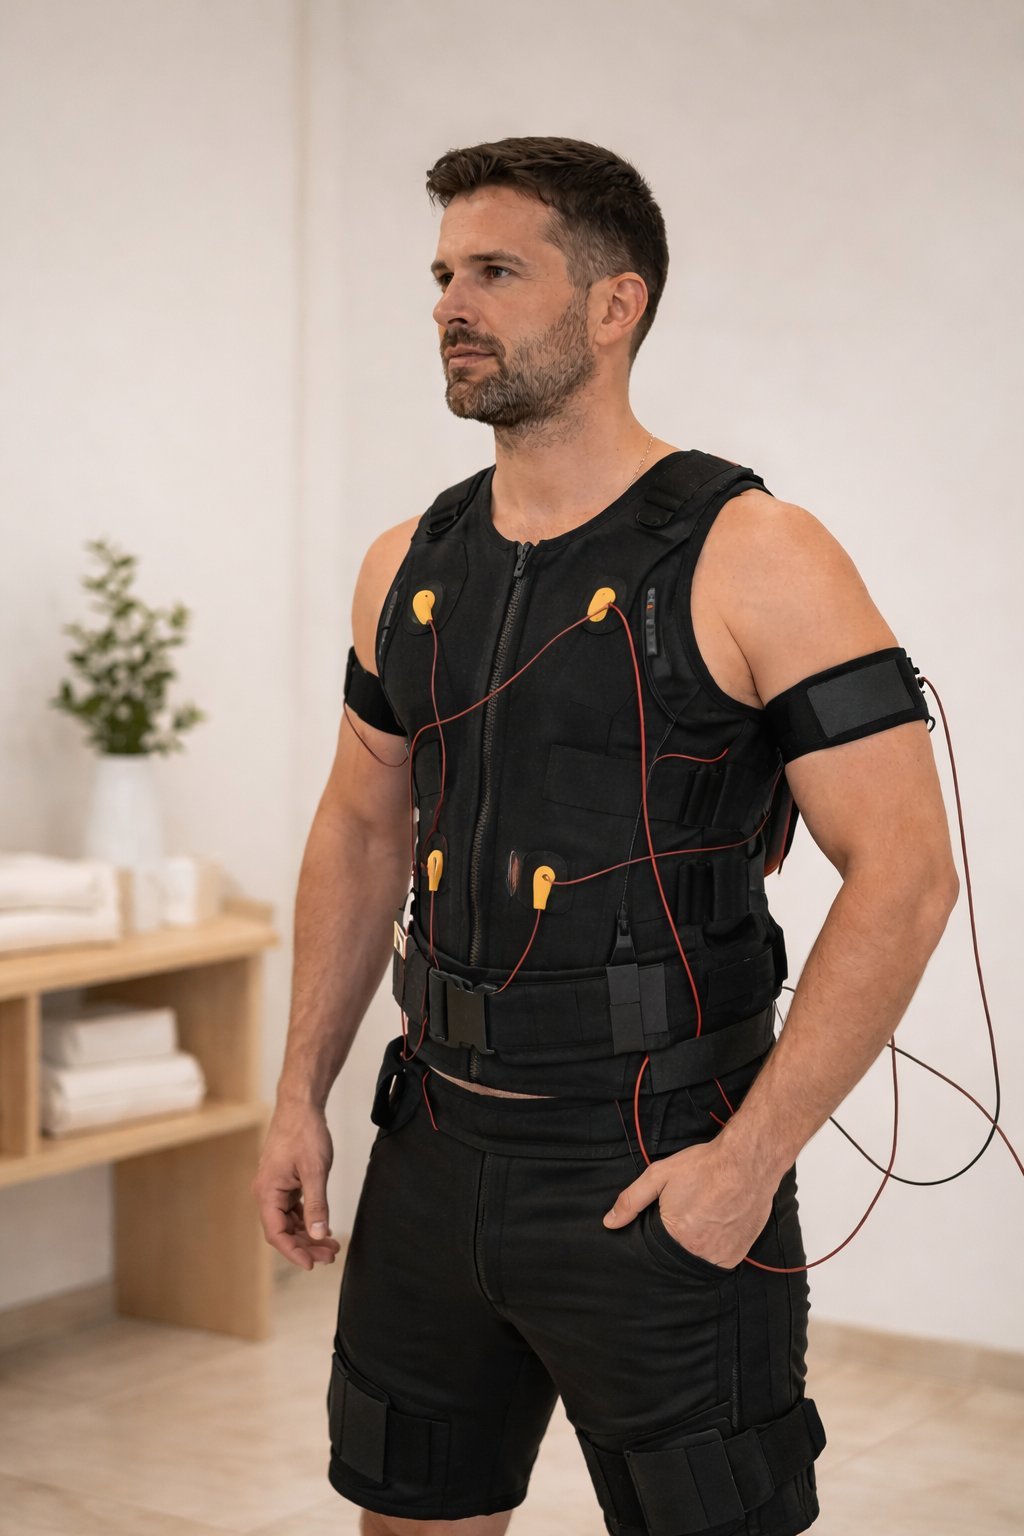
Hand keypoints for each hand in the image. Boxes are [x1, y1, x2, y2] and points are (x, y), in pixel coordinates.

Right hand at [251, 1099, 342, 1270]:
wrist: (300, 1105)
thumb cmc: (305, 1133)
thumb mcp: (316, 1171)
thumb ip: (317, 1205)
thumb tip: (319, 1235)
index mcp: (267, 1192)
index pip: (277, 1233)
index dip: (294, 1252)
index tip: (312, 1265)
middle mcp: (267, 1192)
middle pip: (284, 1231)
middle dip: (306, 1246)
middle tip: (331, 1256)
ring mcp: (275, 1187)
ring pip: (290, 1221)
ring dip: (309, 1234)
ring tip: (332, 1246)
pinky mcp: (285, 1181)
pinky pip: (293, 1209)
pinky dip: (308, 1219)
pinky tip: (324, 1227)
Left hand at [603, 1138, 774, 1269]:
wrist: (747, 1160)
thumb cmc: (703, 1166)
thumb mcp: (659, 1176)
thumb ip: (631, 1201)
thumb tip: (609, 1222)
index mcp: (677, 1238)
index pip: (657, 1250)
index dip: (661, 1234)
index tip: (671, 1217)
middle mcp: (700, 1253)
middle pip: (679, 1256)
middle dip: (679, 1239)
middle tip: (690, 1213)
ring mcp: (723, 1256)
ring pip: (700, 1259)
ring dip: (699, 1244)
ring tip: (704, 1217)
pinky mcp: (740, 1253)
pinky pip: (721, 1259)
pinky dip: (716, 1247)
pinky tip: (717, 1224)